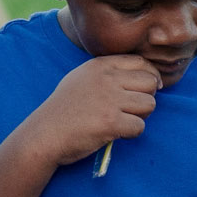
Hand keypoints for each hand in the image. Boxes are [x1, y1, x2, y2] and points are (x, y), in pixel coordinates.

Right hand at [32, 55, 161, 167]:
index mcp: (100, 66)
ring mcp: (109, 100)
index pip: (141, 62)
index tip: (147, 89)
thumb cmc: (64, 110)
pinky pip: (139, 126)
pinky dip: (131, 133)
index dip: (151, 76)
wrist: (44, 134)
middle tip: (132, 110)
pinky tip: (116, 133)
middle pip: (150, 83)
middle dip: (146, 98)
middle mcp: (106, 79)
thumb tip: (143, 76)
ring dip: (141, 116)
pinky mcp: (111, 122)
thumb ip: (107, 73)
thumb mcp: (81, 78)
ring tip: (123, 121)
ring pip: (149, 104)